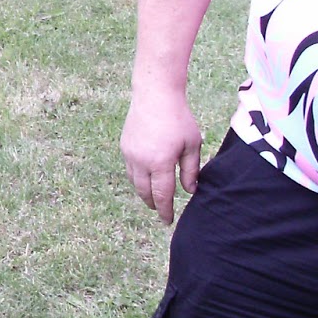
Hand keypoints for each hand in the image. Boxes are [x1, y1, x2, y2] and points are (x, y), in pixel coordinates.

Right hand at [120, 89, 202, 224]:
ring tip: (153, 196)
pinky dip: (137, 177)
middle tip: (161, 211)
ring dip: (143, 192)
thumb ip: (191, 170)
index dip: (165, 211)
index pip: (162, 195)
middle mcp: (141, 162)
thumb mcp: (192, 145)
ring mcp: (130, 154)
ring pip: (134, 182)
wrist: (154, 95)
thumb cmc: (178, 119)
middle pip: (144, 192)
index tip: (168, 221)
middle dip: (153, 204)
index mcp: (160, 163)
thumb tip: (189, 191)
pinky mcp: (124, 146)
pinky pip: (130, 169)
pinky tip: (146, 176)